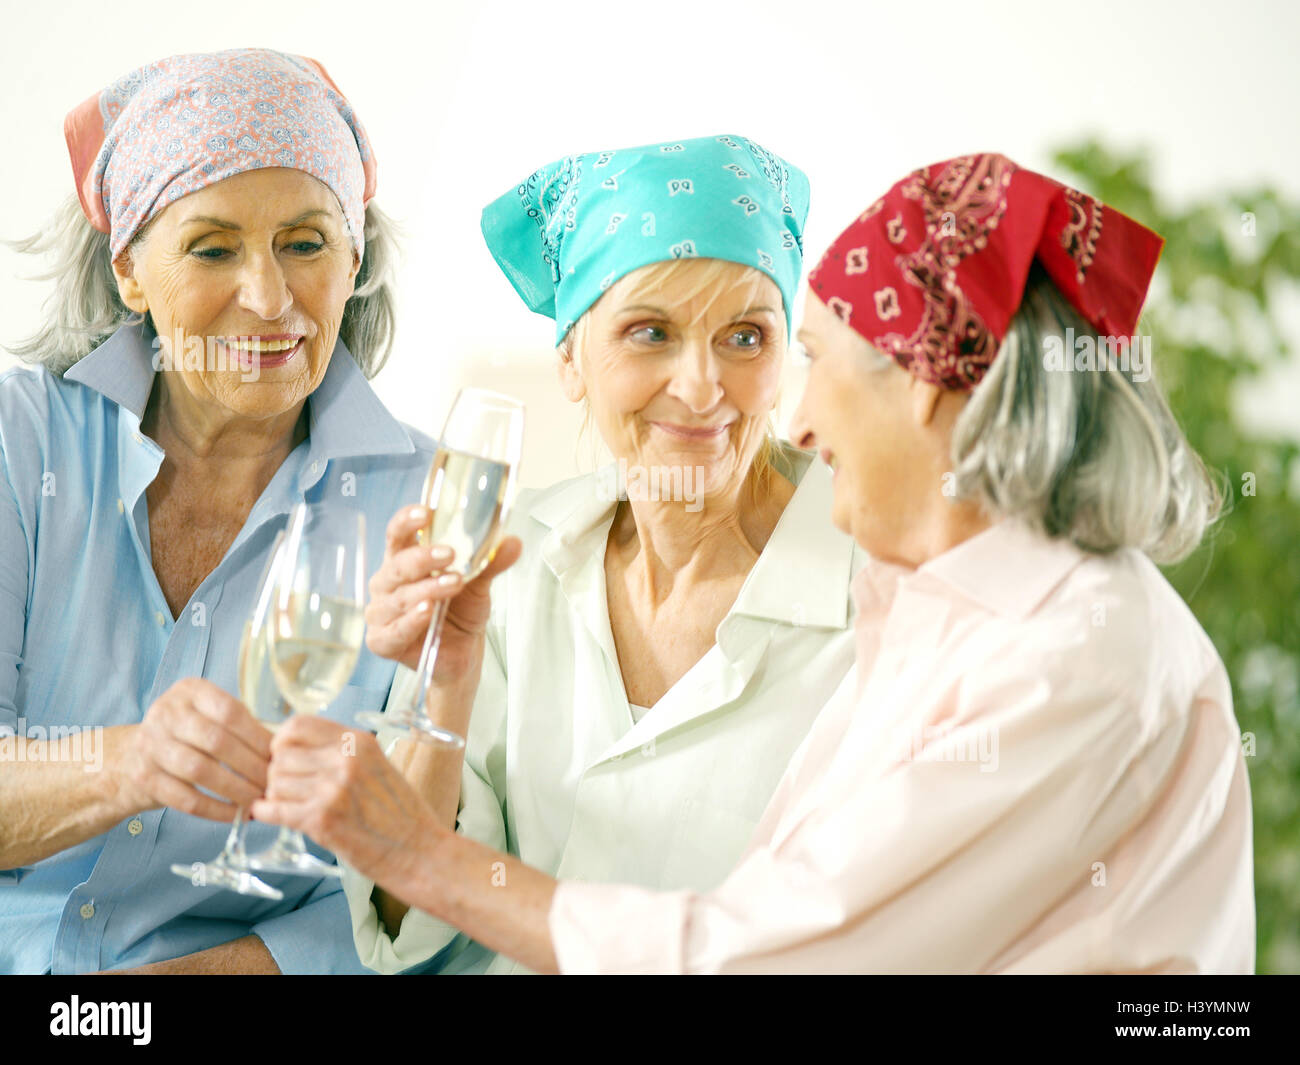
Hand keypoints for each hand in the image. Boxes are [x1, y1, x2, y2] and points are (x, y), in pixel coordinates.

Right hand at [116, 678, 272, 820]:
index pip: (230, 712)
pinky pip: (186, 798)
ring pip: (201, 771)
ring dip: (236, 790)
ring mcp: (150, 745)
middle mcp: (166, 713)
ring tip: (258, 801)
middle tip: (274, 784)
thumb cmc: (186, 735)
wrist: (129, 758)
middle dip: (251, 766)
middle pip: (217, 741)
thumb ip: (239, 724)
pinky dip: (215, 809)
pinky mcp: (144, 777)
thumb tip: (285, 747)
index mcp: (190, 691)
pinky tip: (235, 814)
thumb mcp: (207, 715)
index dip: (258, 736)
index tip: (279, 756)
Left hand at [249, 716, 444, 888]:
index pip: (297, 724)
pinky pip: (275, 810)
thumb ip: (341, 754)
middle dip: (278, 774)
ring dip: (276, 797)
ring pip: (275, 783)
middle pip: (281, 755)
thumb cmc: (401, 814)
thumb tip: (295, 751)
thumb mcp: (377, 766)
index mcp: (359, 741)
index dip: (281, 740)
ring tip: (291, 806)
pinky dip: (267, 814)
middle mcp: (345, 759)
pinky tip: (270, 816)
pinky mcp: (323, 819)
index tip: (284, 756)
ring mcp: (333, 788)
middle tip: (288, 790)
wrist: (420, 851)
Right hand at [364, 504, 520, 680]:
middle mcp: (387, 582)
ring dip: (427, 588)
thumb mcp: (479, 584)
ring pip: (399, 597)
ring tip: (452, 583)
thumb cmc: (461, 611)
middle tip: (451, 554)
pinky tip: (427, 611)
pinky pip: (394, 630)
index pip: (397, 533)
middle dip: (424, 557)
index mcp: (404, 559)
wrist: (462, 653)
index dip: (408, 521)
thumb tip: (513, 543)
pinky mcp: (382, 640)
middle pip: (398, 564)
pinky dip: (411, 620)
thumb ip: (490, 562)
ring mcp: (381, 611)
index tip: (427, 512)